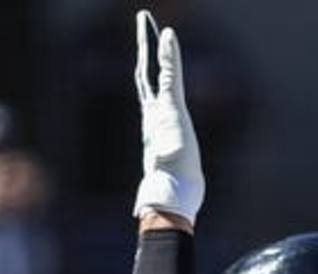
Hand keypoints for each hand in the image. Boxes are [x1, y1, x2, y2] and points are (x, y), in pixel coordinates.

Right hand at [133, 10, 204, 224]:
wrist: (172, 196)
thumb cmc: (175, 193)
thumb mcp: (174, 180)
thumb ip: (164, 185)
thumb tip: (147, 211)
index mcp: (155, 126)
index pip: (151, 91)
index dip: (149, 70)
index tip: (147, 55)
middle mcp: (152, 114)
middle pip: (145, 73)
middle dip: (144, 47)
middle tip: (142, 24)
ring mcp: (160, 110)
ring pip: (154, 68)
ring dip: (151, 41)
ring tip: (145, 17)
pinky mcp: (171, 109)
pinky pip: (170, 74)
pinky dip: (169, 54)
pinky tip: (169, 34)